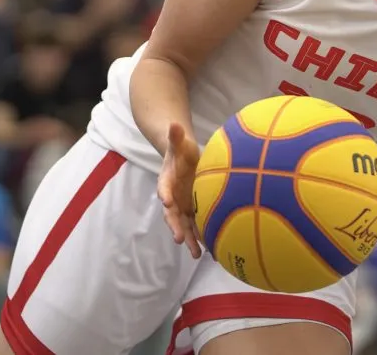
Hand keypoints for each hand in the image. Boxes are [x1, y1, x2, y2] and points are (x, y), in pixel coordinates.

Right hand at [157, 123, 202, 258]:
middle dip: (175, 226)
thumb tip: (174, 123)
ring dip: (189, 240)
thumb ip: (176, 136)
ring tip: (196, 254)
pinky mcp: (193, 212)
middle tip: (179, 238)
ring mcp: (182, 207)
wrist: (183, 161)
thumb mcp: (179, 143)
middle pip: (171, 214)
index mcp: (167, 180)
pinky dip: (202, 239)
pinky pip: (196, 227)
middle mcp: (172, 197)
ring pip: (184, 226)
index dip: (165, 194)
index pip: (163, 187)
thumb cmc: (181, 151)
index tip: (166, 201)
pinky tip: (212, 252)